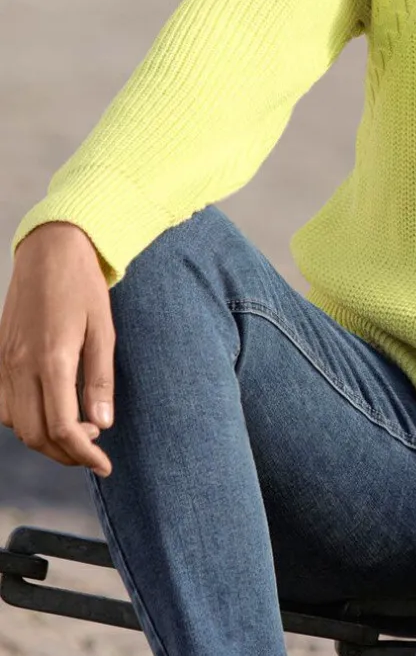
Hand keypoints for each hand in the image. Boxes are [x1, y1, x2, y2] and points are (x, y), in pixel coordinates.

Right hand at [0, 222, 114, 476]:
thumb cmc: (82, 285)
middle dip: (66, 453)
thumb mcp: (103, 329)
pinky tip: (47, 410)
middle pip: (36, 435)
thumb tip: (102, 423)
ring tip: (75, 429)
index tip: (104, 465)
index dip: (85, 455)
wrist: (50, 250)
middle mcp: (21, 366)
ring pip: (15, 425)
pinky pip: (2, 405)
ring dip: (44, 440)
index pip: (64, 428)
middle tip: (93, 447)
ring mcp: (4, 362)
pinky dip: (22, 421)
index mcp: (53, 360)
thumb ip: (100, 379)